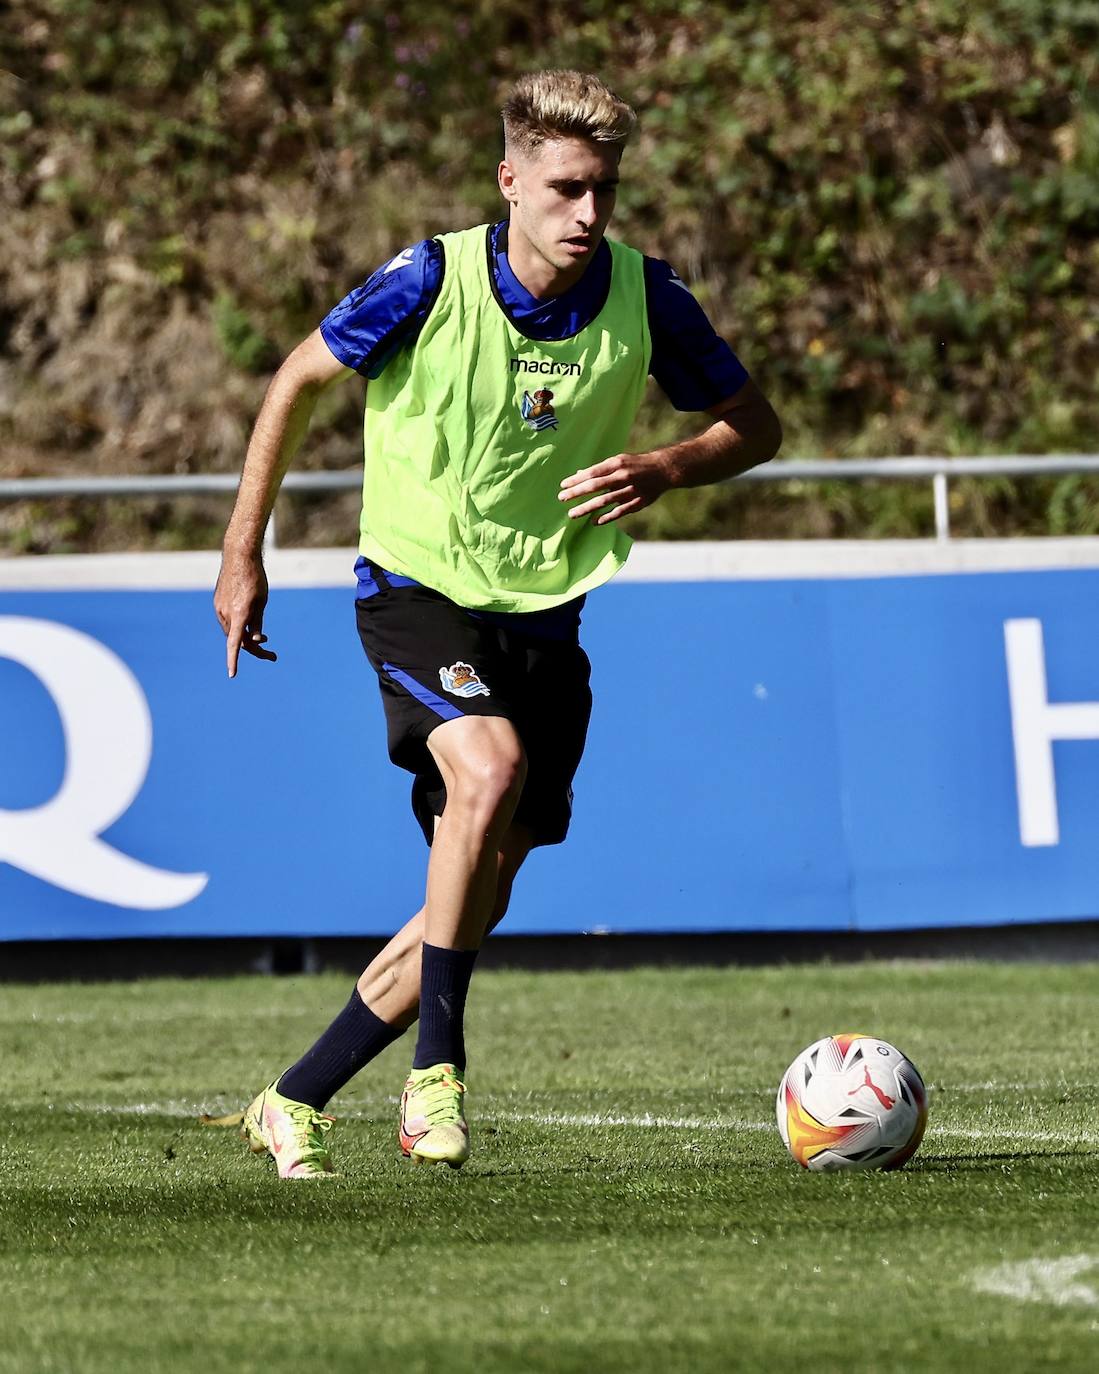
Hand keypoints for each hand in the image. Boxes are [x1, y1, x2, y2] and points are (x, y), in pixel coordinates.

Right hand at [214, 555, 276, 677]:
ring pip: (233, 631)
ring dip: (247, 637)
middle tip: (273, 656)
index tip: (232, 674)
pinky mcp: (217, 603)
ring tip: (266, 638)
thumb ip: (257, 623)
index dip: (233, 660)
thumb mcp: (262, 602)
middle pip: (238, 640)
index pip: (234, 644)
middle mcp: (226, 613)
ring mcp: (219, 608)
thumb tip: (254, 640)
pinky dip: (239, 626)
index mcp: (239, 614)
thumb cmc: (256, 578)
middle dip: (255, 649)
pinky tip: (250, 623)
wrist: (239, 556)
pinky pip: (228, 621)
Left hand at [558, 450, 673, 524]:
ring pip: (604, 501)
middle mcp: (622, 476)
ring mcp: (630, 490)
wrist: (663, 470)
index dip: (576, 479)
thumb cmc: (636, 464)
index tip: (563, 486)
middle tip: (561, 499)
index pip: (592, 473)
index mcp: (617, 464)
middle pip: (595, 486)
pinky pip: (620, 511)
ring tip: (572, 514)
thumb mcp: (619, 461)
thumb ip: (600, 469)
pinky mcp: (638, 502)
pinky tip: (595, 522)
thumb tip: (578, 474)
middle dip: (576, 493)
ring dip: (587, 508)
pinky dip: (607, 517)